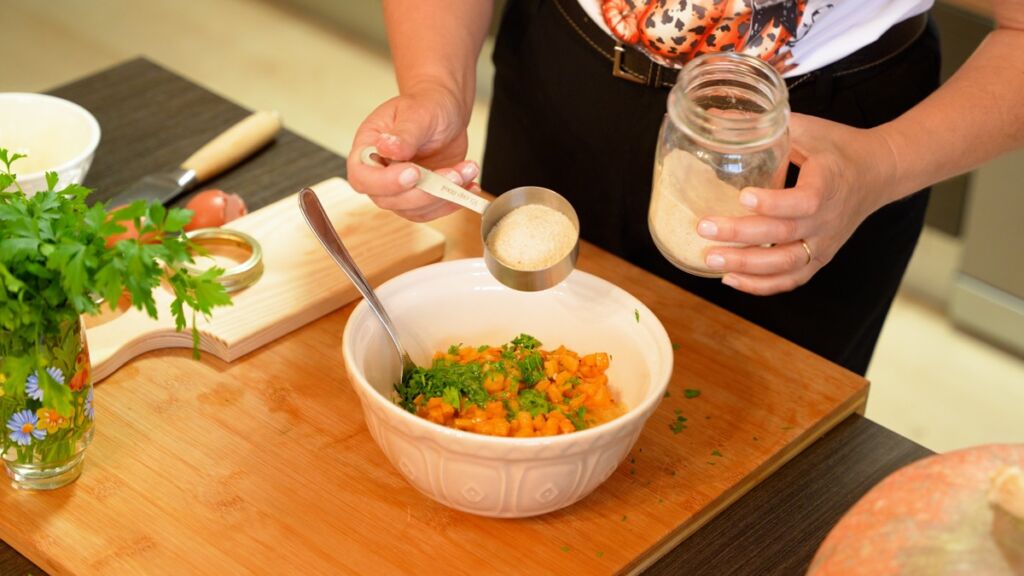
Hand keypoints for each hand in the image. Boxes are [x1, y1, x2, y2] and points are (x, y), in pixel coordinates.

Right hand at [346, 85, 479, 221]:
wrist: (445, 113)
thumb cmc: (426, 106)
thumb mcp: (416, 113)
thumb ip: (403, 133)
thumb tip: (386, 148)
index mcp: (368, 147)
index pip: (362, 176)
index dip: (385, 182)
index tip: (414, 172)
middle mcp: (379, 172)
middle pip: (388, 199)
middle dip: (424, 192)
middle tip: (453, 174)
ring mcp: (399, 188)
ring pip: (413, 210)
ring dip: (443, 196)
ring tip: (467, 171)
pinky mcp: (420, 196)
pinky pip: (431, 210)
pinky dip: (452, 201)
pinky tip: (469, 186)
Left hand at [695, 113, 896, 294]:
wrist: (879, 172)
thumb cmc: (838, 148)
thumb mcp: (807, 128)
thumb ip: (765, 124)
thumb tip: (715, 117)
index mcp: (827, 184)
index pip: (803, 202)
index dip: (773, 203)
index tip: (742, 196)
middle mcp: (827, 219)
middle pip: (784, 235)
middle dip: (741, 234)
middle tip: (704, 227)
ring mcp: (824, 243)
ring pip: (786, 264)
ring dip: (746, 266)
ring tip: (710, 258)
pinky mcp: (820, 258)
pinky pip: (791, 279)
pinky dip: (761, 285)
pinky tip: (730, 279)